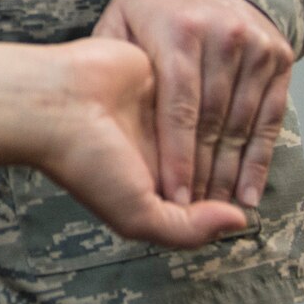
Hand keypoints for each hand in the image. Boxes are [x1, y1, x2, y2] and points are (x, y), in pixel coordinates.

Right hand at [37, 40, 250, 246]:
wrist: (57, 103)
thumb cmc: (86, 161)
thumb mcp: (137, 215)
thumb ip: (187, 229)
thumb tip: (239, 223)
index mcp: (155, 183)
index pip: (206, 195)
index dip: (228, 198)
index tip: (247, 199)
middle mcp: (162, 148)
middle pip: (213, 158)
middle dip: (231, 164)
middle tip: (245, 160)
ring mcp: (164, 112)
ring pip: (212, 122)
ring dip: (226, 126)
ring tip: (241, 128)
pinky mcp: (164, 74)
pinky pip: (202, 87)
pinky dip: (214, 93)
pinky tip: (232, 96)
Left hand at [93, 0, 292, 208]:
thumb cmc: (152, 6)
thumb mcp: (120, 19)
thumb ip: (111, 60)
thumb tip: (98, 110)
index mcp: (179, 31)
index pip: (179, 107)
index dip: (178, 156)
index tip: (174, 198)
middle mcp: (223, 38)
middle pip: (214, 120)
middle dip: (204, 173)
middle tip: (193, 215)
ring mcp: (256, 47)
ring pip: (243, 123)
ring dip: (231, 173)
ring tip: (218, 213)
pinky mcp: (279, 57)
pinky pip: (271, 117)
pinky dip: (259, 158)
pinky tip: (248, 192)